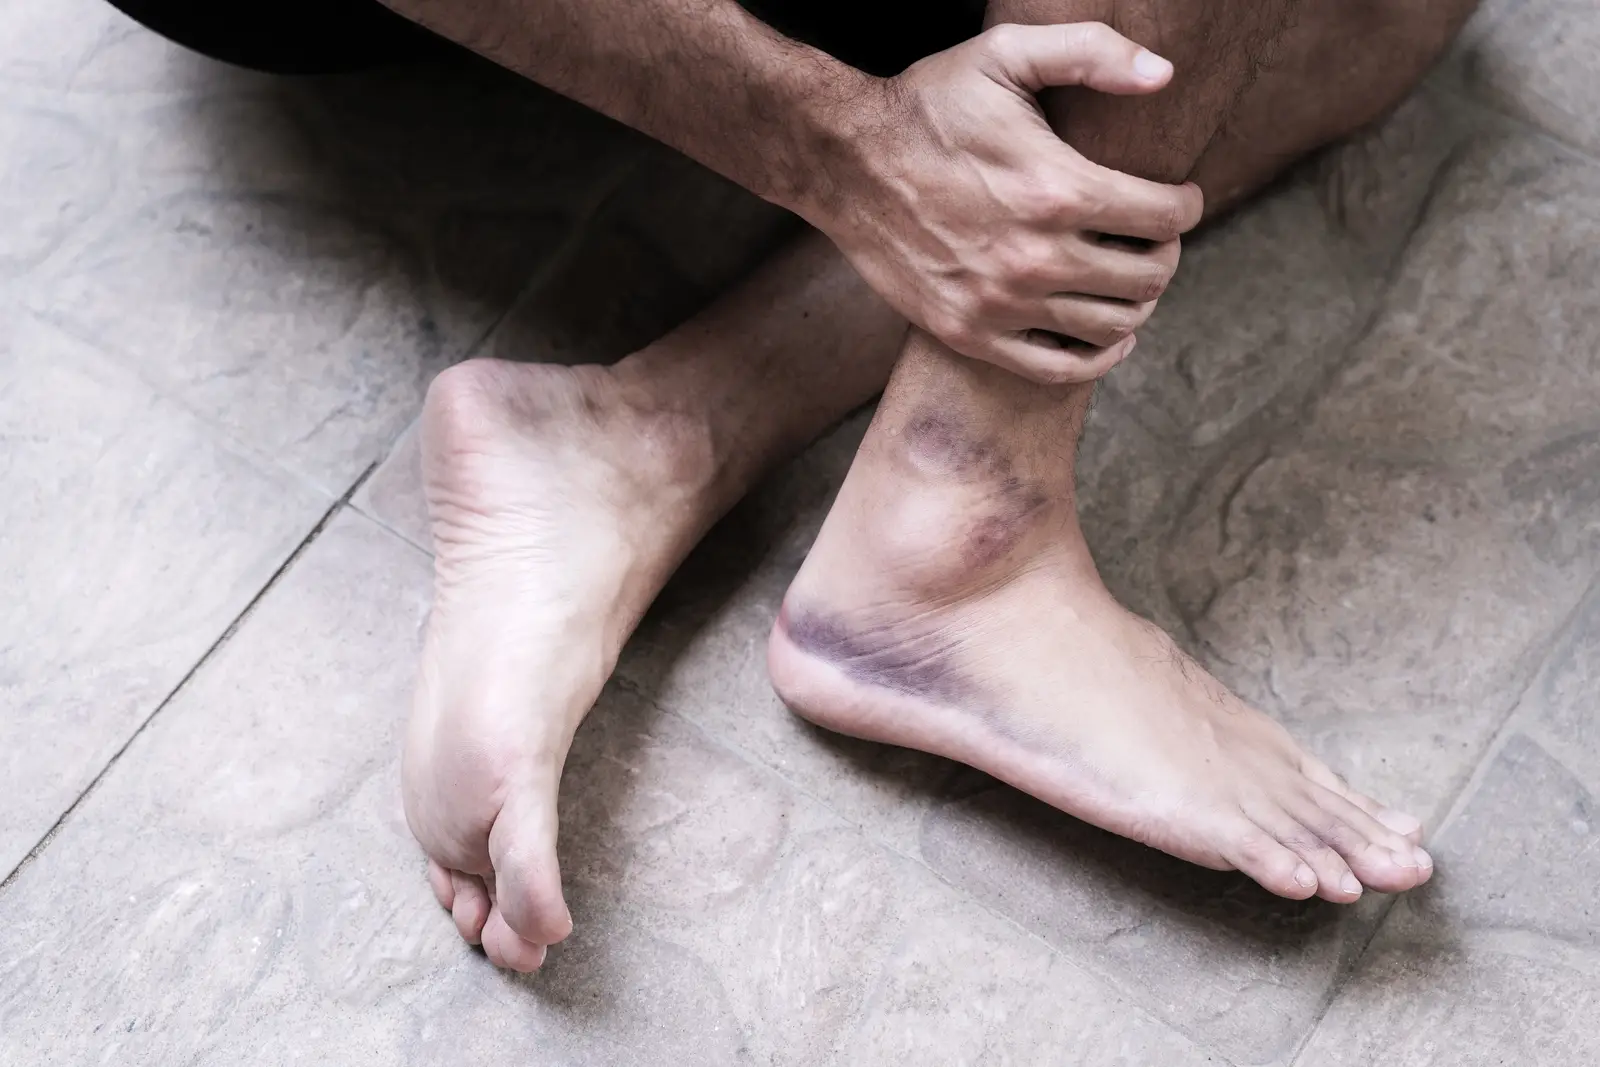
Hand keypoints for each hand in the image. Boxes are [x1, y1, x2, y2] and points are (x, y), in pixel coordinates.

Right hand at [800, 22, 1204, 383]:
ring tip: (1128, 276)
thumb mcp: (1005, 53)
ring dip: (1137, 302)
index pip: (1165, 217)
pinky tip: (1108, 336)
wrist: (844, 163)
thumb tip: (1163, 75)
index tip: (1179, 198)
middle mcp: (1035, 257)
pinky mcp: (971, 334)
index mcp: (1057, 190)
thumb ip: (1090, 52)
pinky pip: (1058, 369)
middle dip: (1164, 253)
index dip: (1186, 205)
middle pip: (1148, 277)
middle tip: (1153, 237)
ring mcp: (1002, 304)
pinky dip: (1097, 358)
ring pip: (1112, 326)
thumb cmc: (928, 104)